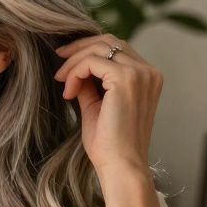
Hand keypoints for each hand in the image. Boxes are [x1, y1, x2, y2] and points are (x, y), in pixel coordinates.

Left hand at [53, 33, 161, 175]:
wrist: (120, 166)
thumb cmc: (110, 144)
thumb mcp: (97, 106)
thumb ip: (90, 84)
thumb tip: (74, 68)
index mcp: (147, 78)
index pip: (117, 48)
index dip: (89, 50)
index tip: (65, 61)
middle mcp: (148, 72)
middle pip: (109, 41)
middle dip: (79, 47)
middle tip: (58, 59)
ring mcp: (139, 73)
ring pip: (98, 48)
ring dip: (74, 61)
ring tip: (61, 81)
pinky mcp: (125, 79)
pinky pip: (91, 61)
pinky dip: (75, 72)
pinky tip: (68, 92)